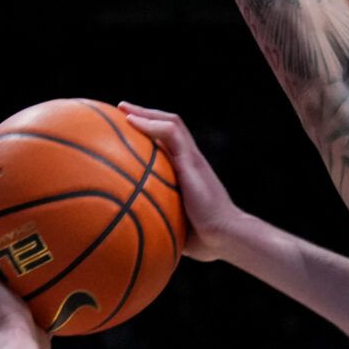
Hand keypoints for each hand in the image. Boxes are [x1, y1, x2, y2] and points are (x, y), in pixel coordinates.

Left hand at [118, 103, 246, 262]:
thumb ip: (160, 223)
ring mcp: (193, 159)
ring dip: (146, 112)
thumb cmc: (205, 240)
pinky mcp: (193, 161)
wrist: (226, 236)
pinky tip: (131, 122)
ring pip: (171, 123)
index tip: (128, 130)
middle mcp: (192, 161)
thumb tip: (134, 234)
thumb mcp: (177, 227)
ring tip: (123, 108)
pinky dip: (151, 125)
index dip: (151, 133)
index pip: (170, 144)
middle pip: (170, 127)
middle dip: (145, 115)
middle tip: (121, 109)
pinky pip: (172, 134)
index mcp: (189, 173)